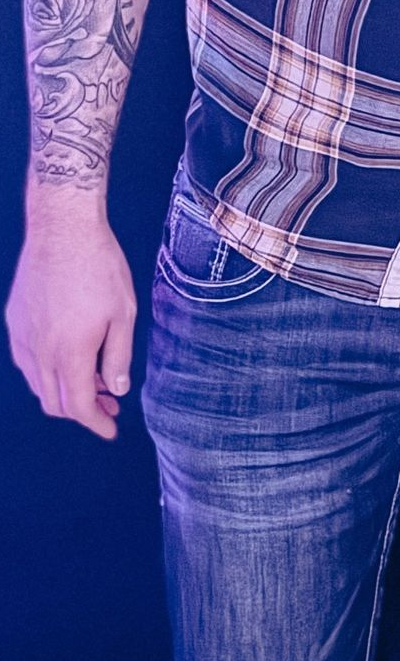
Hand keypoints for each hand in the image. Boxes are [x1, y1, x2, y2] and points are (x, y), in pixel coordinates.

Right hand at [7, 211, 136, 440]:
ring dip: (64, 390)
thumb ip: (118, 357)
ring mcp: (22, 337)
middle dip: (83, 411)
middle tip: (109, 405)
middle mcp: (39, 351)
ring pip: (37, 383)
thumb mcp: (122, 313)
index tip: (111, 429)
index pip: (78, 406)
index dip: (96, 423)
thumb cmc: (99, 268)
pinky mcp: (15, 321)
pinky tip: (69, 357)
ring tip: (94, 380)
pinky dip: (47, 370)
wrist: (62, 231)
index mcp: (69, 353)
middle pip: (55, 401)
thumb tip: (117, 390)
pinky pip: (26, 360)